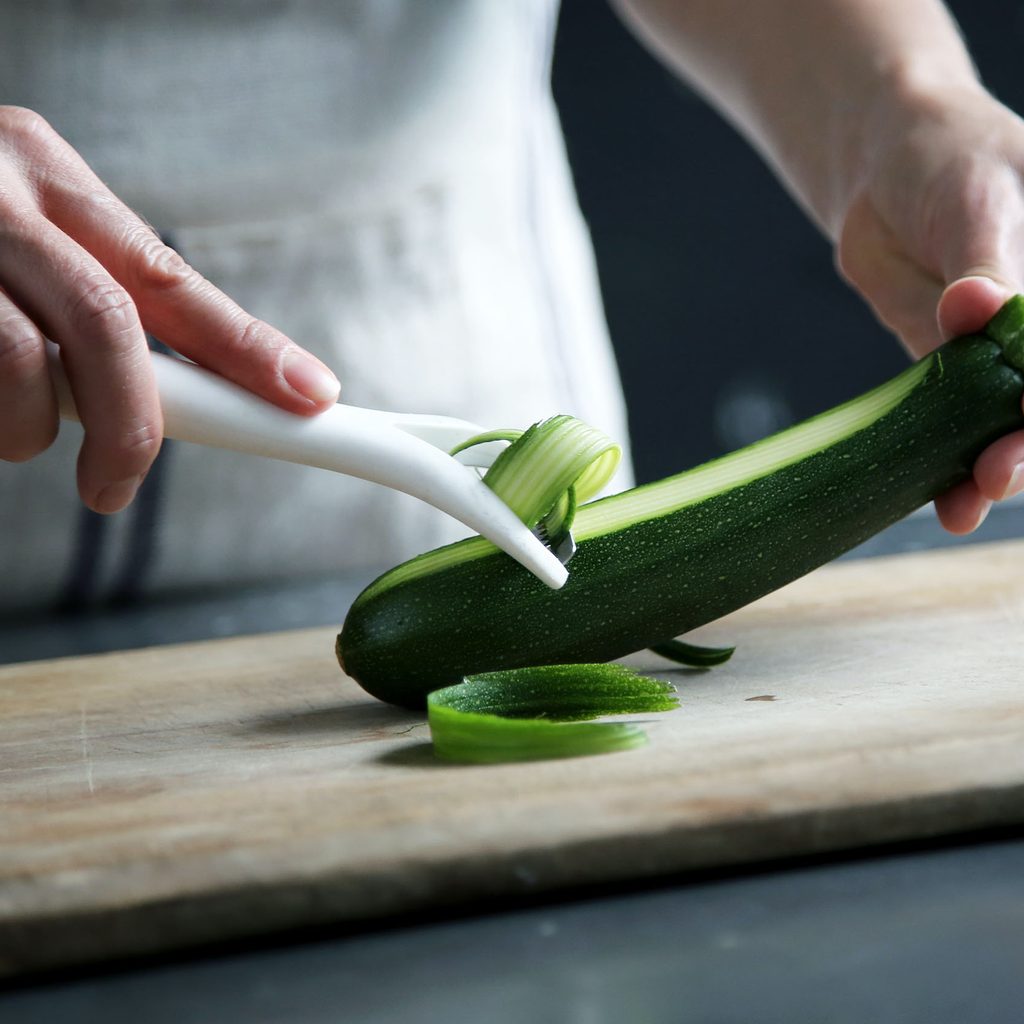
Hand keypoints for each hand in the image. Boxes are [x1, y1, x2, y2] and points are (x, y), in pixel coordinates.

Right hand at [0, 106, 339, 512]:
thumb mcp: (28, 230)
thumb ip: (99, 292)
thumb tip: (208, 383)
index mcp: (43, 170)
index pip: (168, 277)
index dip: (247, 347)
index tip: (309, 397)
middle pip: (105, 324)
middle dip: (132, 425)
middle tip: (117, 486)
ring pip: (14, 367)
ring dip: (22, 428)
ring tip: (11, 432)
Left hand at [836, 82, 1023, 533]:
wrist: (883, 171)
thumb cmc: (950, 160)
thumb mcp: (977, 199)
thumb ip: (983, 263)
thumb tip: (977, 309)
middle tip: (1001, 471)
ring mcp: (1008, 357)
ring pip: (1015, 424)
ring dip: (1002, 466)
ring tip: (974, 498)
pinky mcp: (954, 371)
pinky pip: (961, 423)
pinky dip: (956, 462)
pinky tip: (951, 501)